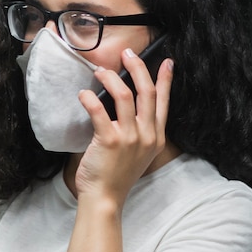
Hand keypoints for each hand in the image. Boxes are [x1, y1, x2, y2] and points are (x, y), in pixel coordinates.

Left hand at [75, 48, 173, 206]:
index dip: (166, 79)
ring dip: (110, 78)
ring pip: (123, 95)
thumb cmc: (117, 175)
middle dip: (137, 67)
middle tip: (126, 54)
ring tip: (100, 72)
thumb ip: (140, 131)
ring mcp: (129, 138)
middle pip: (147, 91)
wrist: (105, 198)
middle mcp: (146, 135)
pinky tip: (83, 94)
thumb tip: (128, 103)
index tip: (167, 62)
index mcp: (156, 137)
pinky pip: (98, 109)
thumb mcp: (139, 153)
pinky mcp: (109, 140)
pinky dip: (89, 97)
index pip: (163, 101)